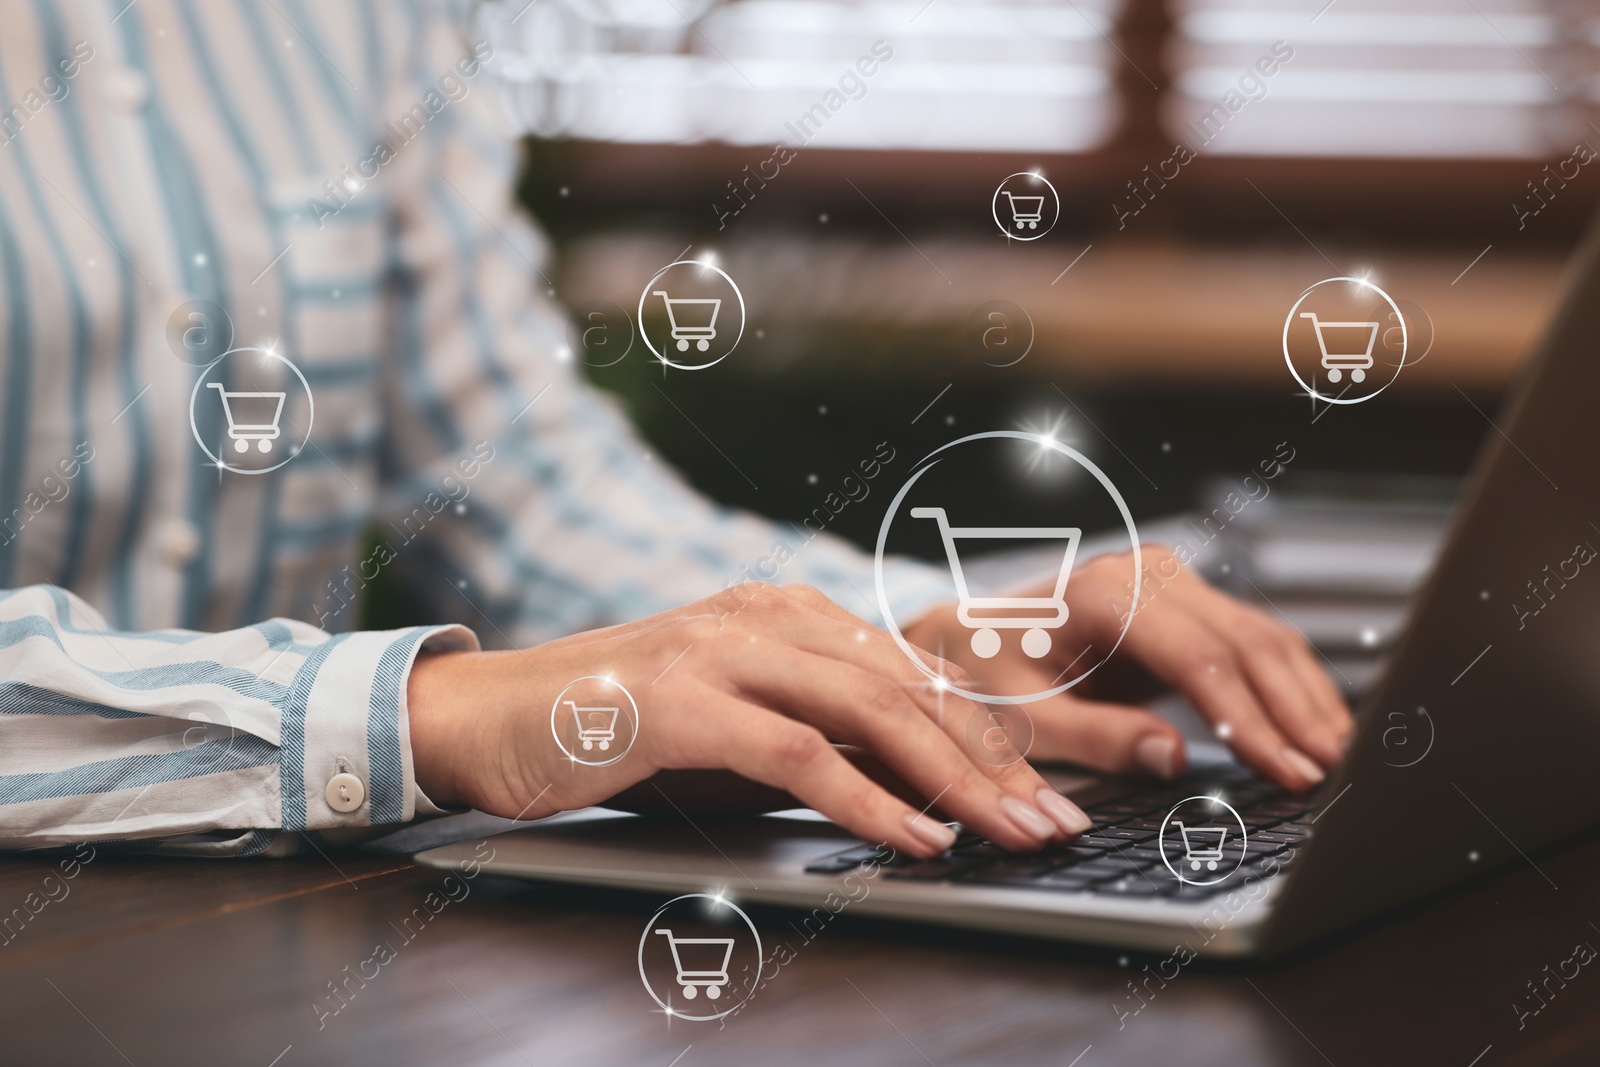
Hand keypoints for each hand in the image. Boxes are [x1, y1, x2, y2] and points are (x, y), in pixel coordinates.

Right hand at [407, 583, 1093, 857]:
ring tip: (1014, 834)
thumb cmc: (616, 731)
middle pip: (911, 689)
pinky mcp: (678, 699)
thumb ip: (819, 741)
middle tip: (1059, 822)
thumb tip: (920, 789)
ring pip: (869, 711)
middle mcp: (765, 615)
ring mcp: (721, 649)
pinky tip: (914, 838)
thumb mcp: (735, 731)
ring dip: (953, 780)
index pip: (917, 672)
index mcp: (788, 612)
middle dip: (998, 762)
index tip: (1055, 791)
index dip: (996, 733)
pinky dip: (863, 798)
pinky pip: (794, 751)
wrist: (487, 718)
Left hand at [902, 545, 1352, 791]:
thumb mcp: (1024, 717)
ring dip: (1307, 698)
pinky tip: (1316, 729)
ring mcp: (1171, 581)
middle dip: (1296, 712)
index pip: (1200, 658)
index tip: (1290, 772)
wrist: (970, 637)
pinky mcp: (1188, 603)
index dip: (1252, 720)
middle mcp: (1144, 574)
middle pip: (1246, 642)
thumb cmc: (986, 676)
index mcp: (1102, 595)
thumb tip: (1171, 758)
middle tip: (1335, 775)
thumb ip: (1094, 737)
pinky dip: (1290, 686)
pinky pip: (1253, 643)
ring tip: (1342, 760)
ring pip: (1263, 637)